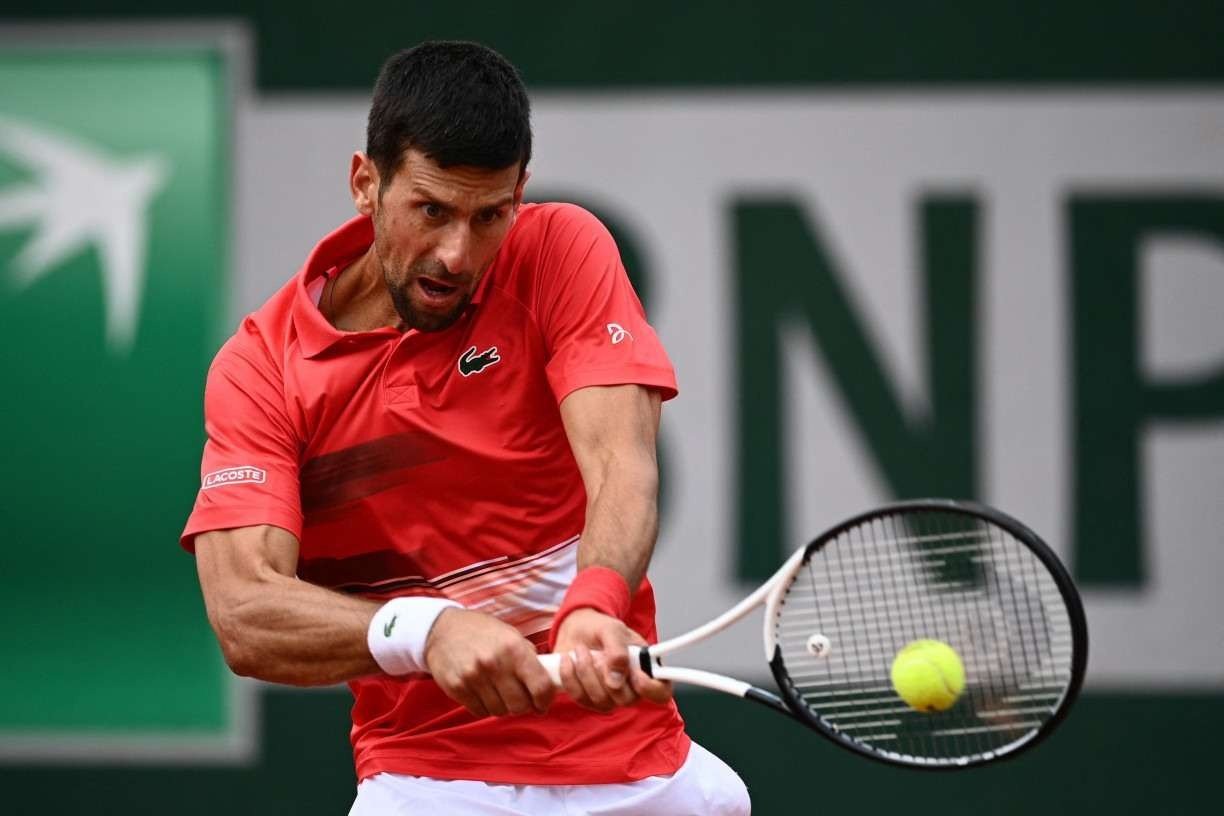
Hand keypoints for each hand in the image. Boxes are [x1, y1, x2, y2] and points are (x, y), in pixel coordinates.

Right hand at [424, 608, 555, 717]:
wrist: (442, 630)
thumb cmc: (482, 632)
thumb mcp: (510, 635)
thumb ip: (529, 657)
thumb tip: (548, 681)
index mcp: (514, 649)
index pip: (540, 686)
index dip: (546, 700)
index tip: (543, 703)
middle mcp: (495, 664)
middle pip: (520, 705)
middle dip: (523, 706)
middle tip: (520, 699)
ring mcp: (474, 677)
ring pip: (500, 711)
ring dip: (503, 706)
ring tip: (499, 692)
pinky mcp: (457, 688)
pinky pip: (480, 712)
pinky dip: (485, 707)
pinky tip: (483, 693)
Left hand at [553, 608, 672, 711]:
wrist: (577, 629)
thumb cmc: (601, 629)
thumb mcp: (612, 630)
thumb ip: (618, 650)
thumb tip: (617, 679)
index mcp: (646, 669)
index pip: (661, 692)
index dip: (650, 689)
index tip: (636, 675)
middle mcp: (631, 687)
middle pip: (626, 700)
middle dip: (605, 675)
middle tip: (597, 654)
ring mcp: (610, 696)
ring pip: (601, 701)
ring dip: (586, 673)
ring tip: (580, 650)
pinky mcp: (588, 699)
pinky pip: (580, 698)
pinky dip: (570, 678)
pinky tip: (568, 661)